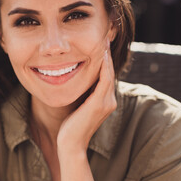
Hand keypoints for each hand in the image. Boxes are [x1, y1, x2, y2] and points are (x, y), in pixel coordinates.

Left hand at [57, 39, 116, 157]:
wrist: (70, 144)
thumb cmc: (70, 127)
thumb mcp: (78, 106)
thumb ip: (83, 95)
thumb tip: (77, 81)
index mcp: (105, 101)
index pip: (106, 75)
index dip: (104, 59)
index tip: (100, 44)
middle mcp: (109, 100)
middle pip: (110, 72)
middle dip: (107, 54)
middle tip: (104, 36)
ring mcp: (106, 102)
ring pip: (109, 73)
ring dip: (106, 56)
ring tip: (104, 40)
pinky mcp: (99, 104)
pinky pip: (104, 79)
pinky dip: (103, 65)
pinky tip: (100, 53)